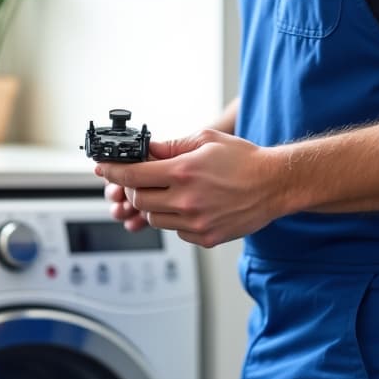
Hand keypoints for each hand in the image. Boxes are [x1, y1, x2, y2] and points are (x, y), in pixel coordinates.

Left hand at [96, 129, 286, 247]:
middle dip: (134, 189)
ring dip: (155, 205)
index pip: (133, 176)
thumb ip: (171, 146)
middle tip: (142, 179)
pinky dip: (175, 219)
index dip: (113, 172)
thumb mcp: (205, 140)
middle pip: (139, 200)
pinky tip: (190, 205)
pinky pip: (176, 231)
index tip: (104, 169)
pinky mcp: (205, 237)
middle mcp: (186, 200)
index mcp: (183, 172)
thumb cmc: (244, 160)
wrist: (275, 184)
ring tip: (172, 191)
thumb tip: (145, 150)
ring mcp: (196, 222)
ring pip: (155, 218)